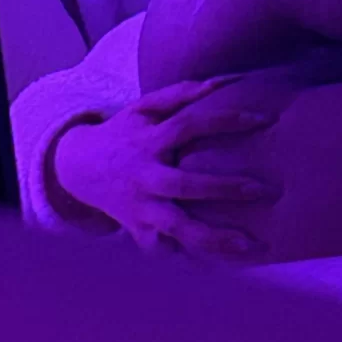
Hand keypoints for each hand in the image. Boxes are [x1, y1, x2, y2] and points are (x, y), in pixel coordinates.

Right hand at [52, 78, 279, 257]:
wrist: (77, 169)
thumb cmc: (124, 132)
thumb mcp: (144, 107)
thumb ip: (180, 93)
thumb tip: (222, 80)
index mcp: (148, 141)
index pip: (189, 126)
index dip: (226, 120)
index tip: (264, 118)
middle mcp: (144, 177)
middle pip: (186, 185)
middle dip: (225, 188)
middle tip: (265, 190)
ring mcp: (140, 209)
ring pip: (178, 228)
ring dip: (214, 239)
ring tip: (250, 246)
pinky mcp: (138, 232)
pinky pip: (165, 249)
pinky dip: (189, 256)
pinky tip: (222, 261)